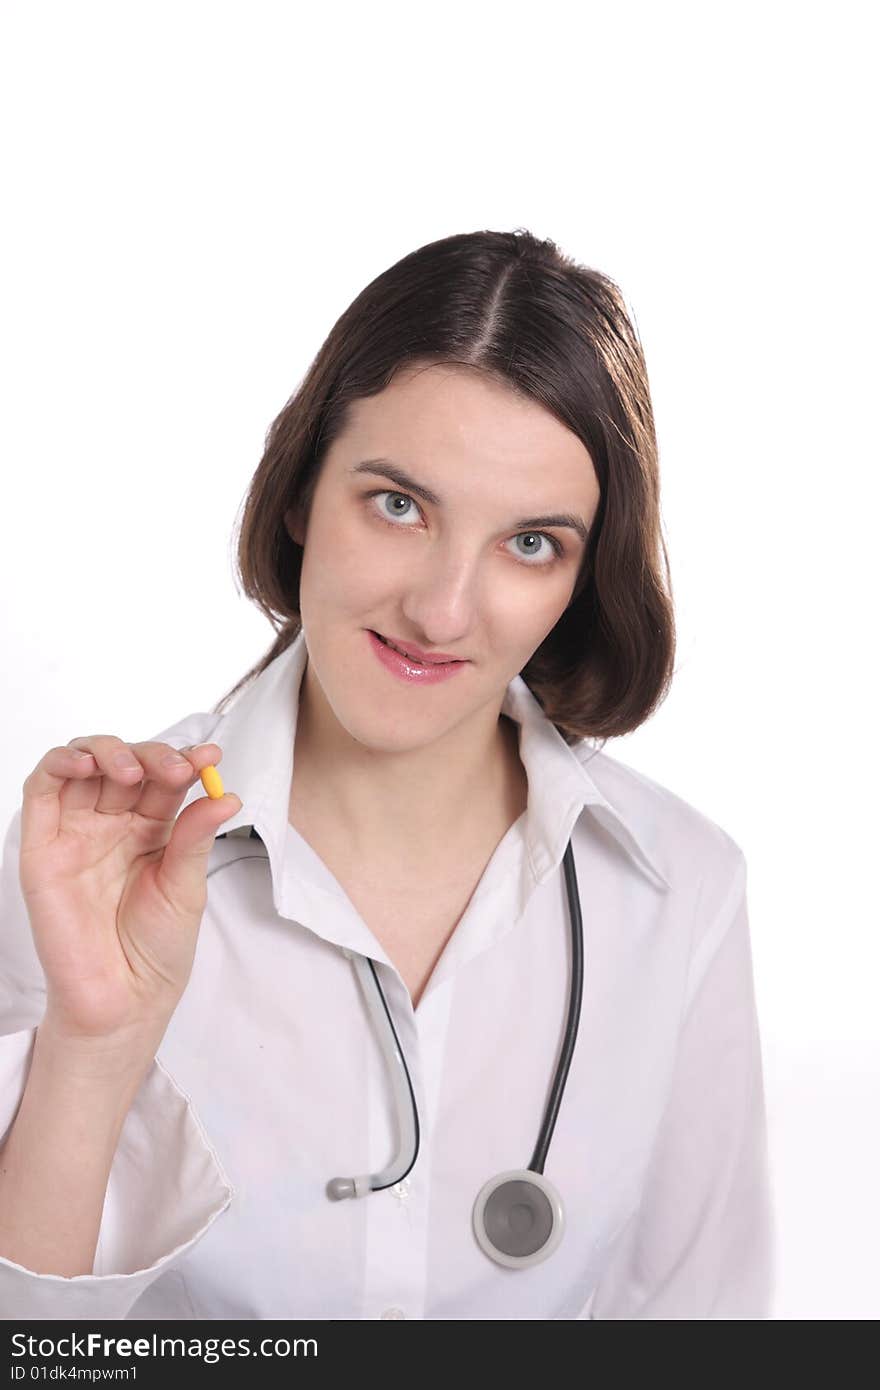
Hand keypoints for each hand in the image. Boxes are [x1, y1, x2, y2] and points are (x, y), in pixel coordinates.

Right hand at [18, 736, 240, 1046]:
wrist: (124, 1000)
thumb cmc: (156, 949)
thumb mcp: (186, 887)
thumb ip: (195, 837)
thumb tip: (226, 794)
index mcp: (151, 830)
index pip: (163, 778)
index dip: (184, 760)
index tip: (209, 757)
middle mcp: (112, 825)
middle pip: (124, 764)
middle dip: (153, 756)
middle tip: (177, 770)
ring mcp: (76, 833)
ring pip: (81, 766)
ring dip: (106, 751)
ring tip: (134, 769)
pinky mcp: (42, 847)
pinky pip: (41, 791)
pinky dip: (59, 763)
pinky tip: (84, 762)